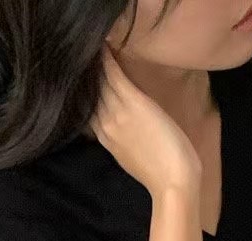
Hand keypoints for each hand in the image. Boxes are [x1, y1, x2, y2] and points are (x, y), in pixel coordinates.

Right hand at [89, 44, 201, 198]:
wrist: (172, 183)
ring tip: (90, 47)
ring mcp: (117, 114)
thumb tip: (122, 131)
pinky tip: (103, 46)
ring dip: (94, 62)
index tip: (79, 79)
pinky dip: (107, 60)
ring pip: (99, 81)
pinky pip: (114, 75)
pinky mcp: (134, 103)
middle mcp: (106, 125)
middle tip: (81, 58)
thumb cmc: (161, 174)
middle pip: (89, 93)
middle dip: (84, 75)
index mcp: (106, 138)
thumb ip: (123, 140)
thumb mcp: (133, 158)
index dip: (83, 92)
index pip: (88, 109)